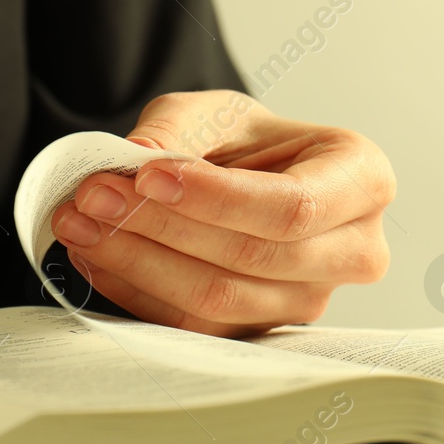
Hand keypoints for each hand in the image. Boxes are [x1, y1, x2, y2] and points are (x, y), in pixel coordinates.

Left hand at [50, 91, 394, 335]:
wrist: (243, 177)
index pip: (294, 205)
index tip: (146, 175)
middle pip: (254, 257)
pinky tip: (95, 253)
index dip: (217, 198)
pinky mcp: (262, 332)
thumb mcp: (214, 111)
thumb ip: (176, 129)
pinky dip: (135, 289)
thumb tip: (137, 158)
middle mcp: (354, 250)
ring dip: (136, 261)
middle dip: (161, 225)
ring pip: (219, 298)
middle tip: (93, 194)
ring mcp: (312, 300)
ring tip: (80, 220)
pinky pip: (193, 325)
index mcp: (363, 180)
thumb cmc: (244, 141)